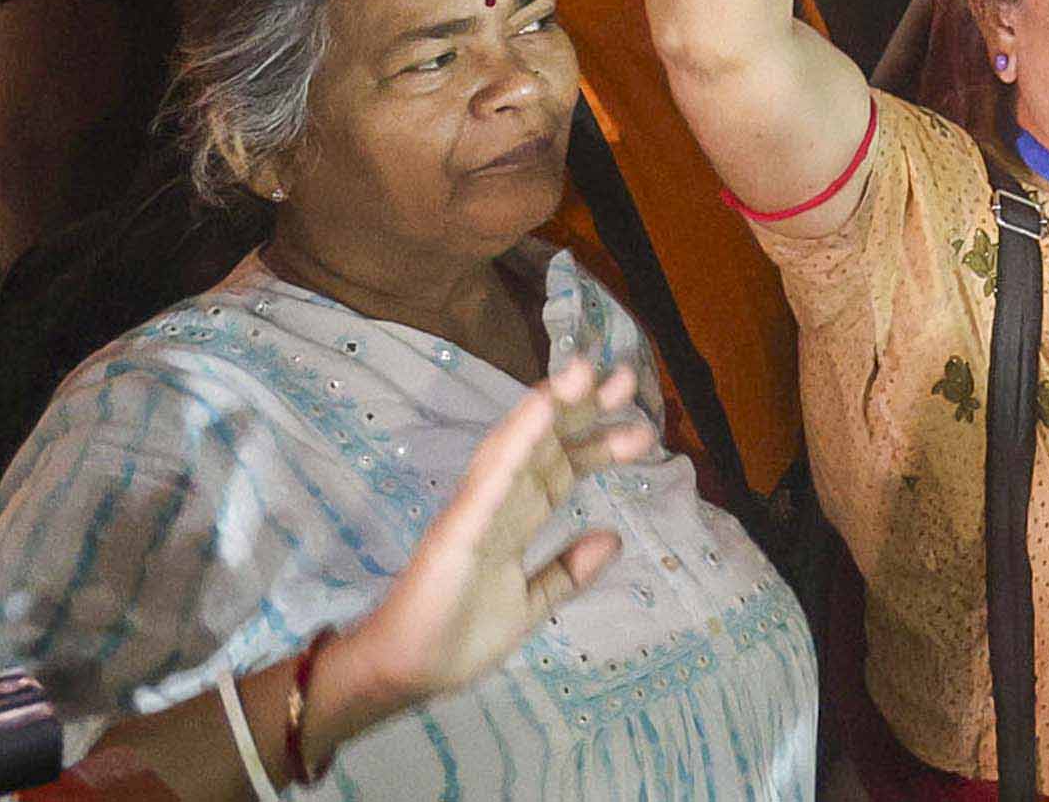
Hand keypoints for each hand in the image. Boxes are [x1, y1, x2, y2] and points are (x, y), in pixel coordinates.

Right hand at [314, 360, 651, 747]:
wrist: (404, 676)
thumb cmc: (458, 639)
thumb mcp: (529, 605)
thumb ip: (567, 571)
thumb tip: (614, 538)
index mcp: (515, 520)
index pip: (562, 471)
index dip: (599, 446)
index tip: (643, 431)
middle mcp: (497, 504)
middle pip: (545, 447)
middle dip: (584, 411)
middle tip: (627, 378)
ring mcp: (476, 510)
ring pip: (518, 447)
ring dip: (551, 407)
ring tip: (585, 371)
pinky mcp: (458, 526)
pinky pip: (492, 479)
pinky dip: (517, 442)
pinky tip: (542, 410)